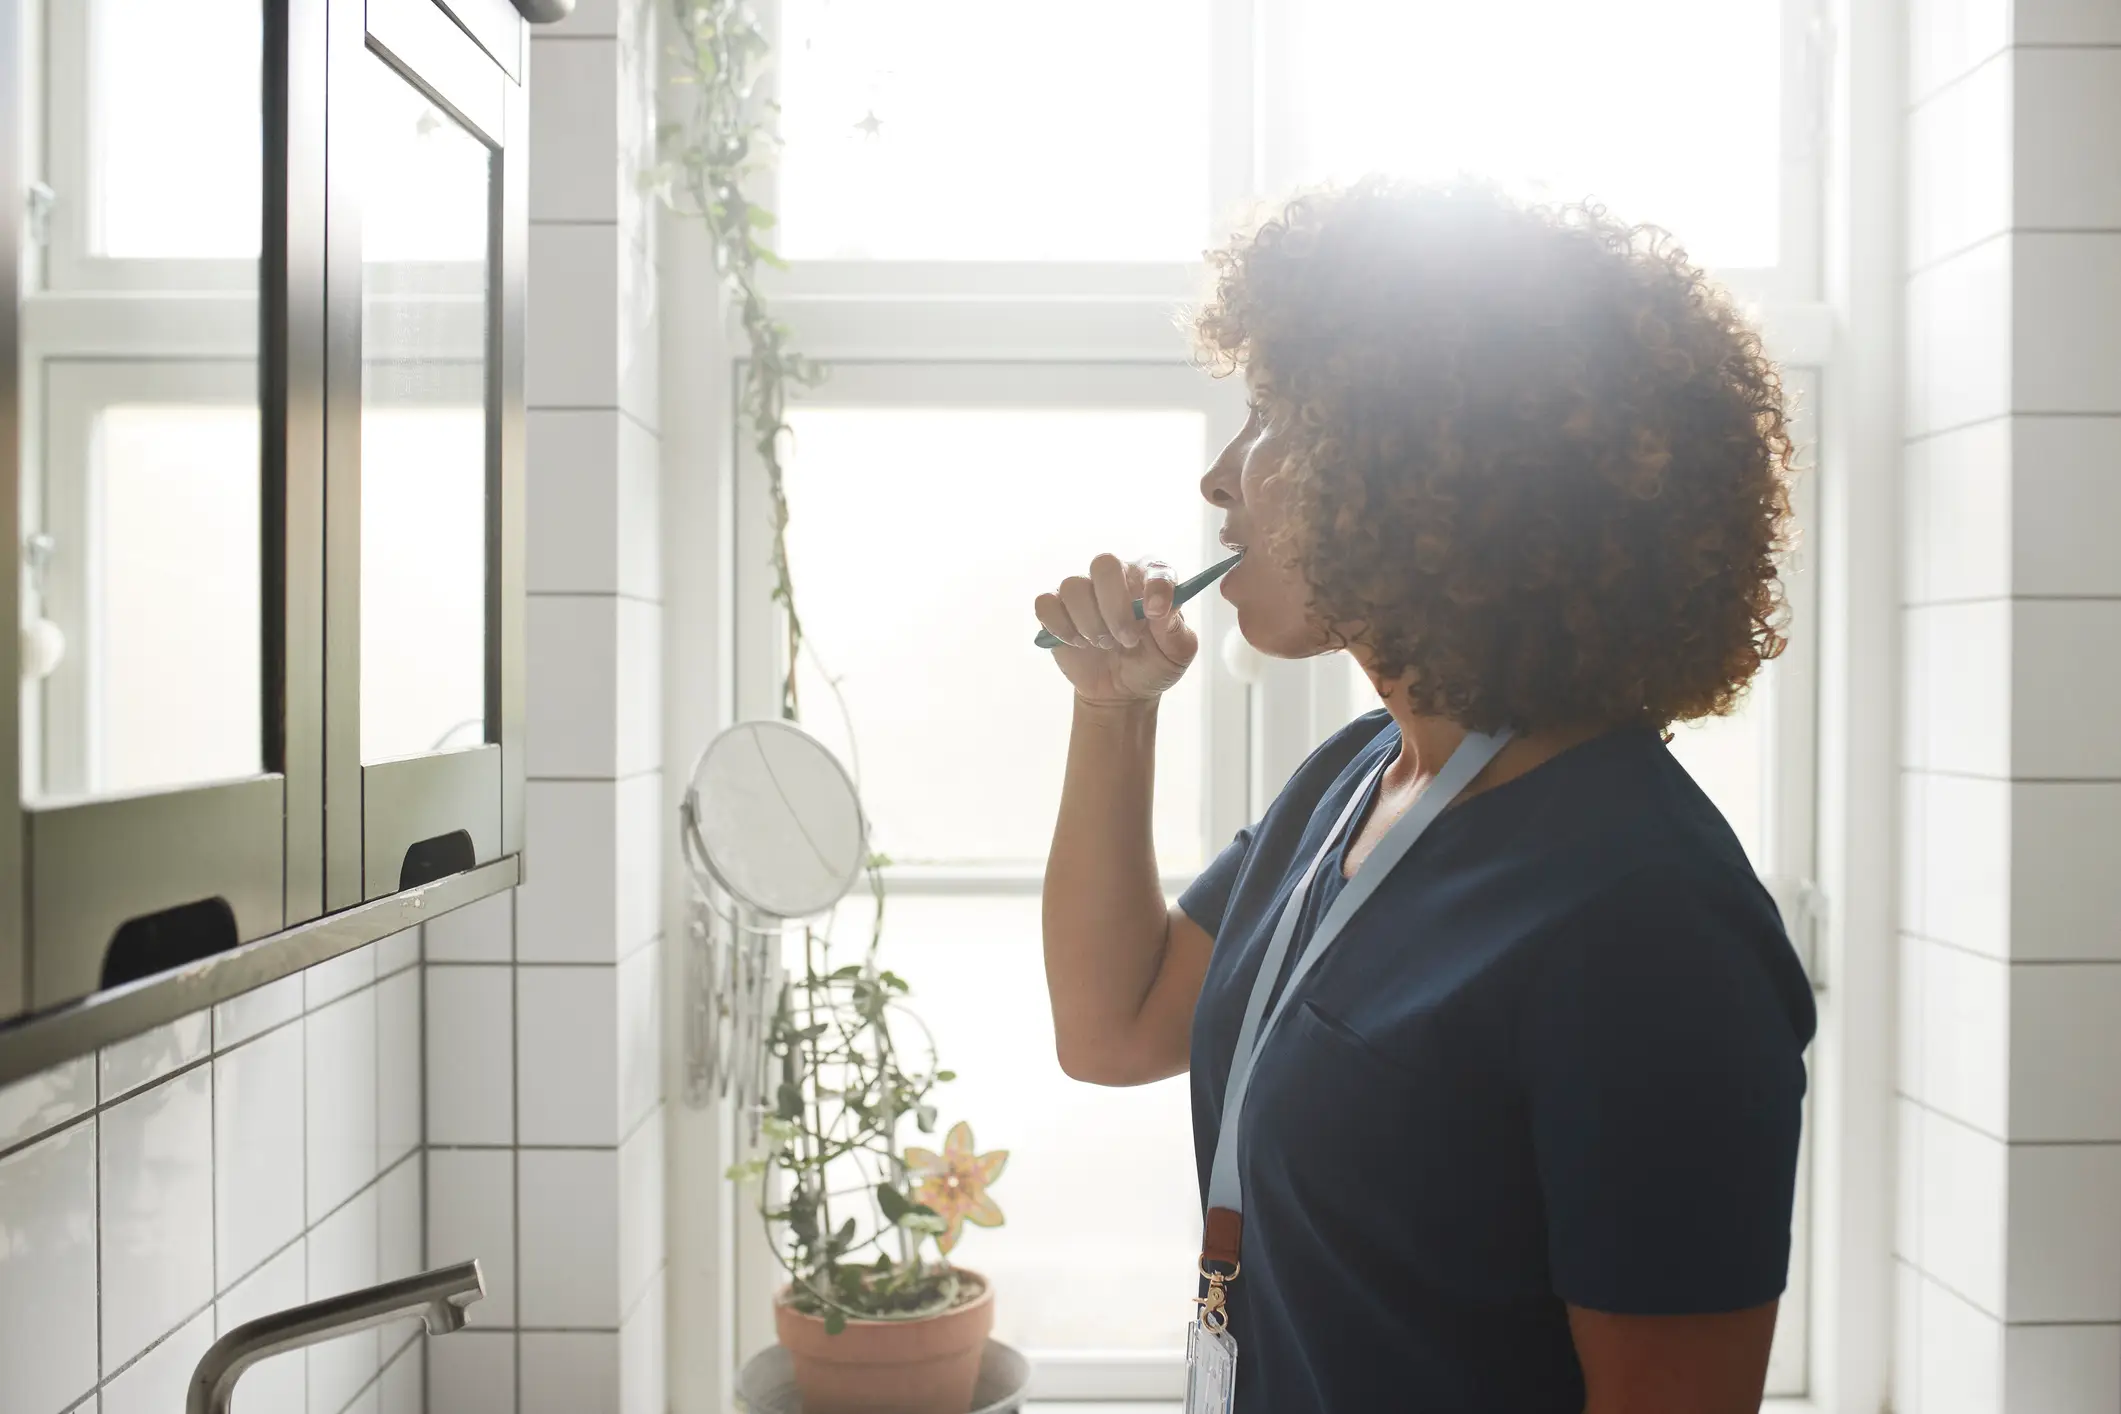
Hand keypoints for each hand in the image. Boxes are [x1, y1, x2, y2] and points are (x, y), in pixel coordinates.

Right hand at [1034, 554, 1198, 705]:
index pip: (1154, 568)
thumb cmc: (1153, 665)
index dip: (1156, 586)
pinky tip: (1078, 644)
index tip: (1155, 612)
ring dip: (1089, 623)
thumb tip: (1163, 611)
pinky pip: (1046, 604)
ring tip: (1104, 645)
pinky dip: (1060, 627)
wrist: (1122, 692)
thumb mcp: (1177, 654)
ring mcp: (1084, 592)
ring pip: (1073, 586)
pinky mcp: (1056, 609)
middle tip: (1126, 639)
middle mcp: (1117, 578)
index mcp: (1151, 581)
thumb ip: (1176, 631)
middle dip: (1114, 606)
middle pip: (1104, 564)